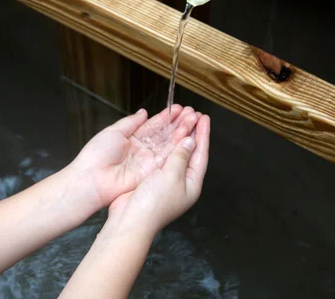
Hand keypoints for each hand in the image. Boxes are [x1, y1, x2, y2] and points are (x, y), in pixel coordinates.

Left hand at [69, 105, 200, 209]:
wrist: (92, 179)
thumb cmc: (96, 155)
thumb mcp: (114, 131)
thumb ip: (131, 122)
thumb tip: (143, 112)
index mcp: (132, 139)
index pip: (153, 126)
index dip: (166, 117)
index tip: (178, 108)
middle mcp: (142, 150)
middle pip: (164, 135)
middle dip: (178, 123)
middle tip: (192, 112)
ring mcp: (148, 161)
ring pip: (169, 144)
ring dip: (182, 132)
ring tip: (194, 119)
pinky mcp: (152, 171)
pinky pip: (167, 157)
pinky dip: (178, 146)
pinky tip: (188, 134)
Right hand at [103, 115, 210, 238]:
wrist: (131, 220)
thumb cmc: (154, 203)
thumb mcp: (172, 176)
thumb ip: (181, 156)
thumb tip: (190, 140)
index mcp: (192, 183)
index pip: (201, 154)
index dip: (203, 134)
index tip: (204, 118)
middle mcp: (182, 182)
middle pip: (190, 152)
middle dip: (192, 132)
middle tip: (193, 114)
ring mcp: (167, 181)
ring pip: (175, 152)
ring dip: (178, 136)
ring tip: (180, 118)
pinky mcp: (152, 180)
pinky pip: (162, 157)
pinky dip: (164, 144)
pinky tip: (163, 134)